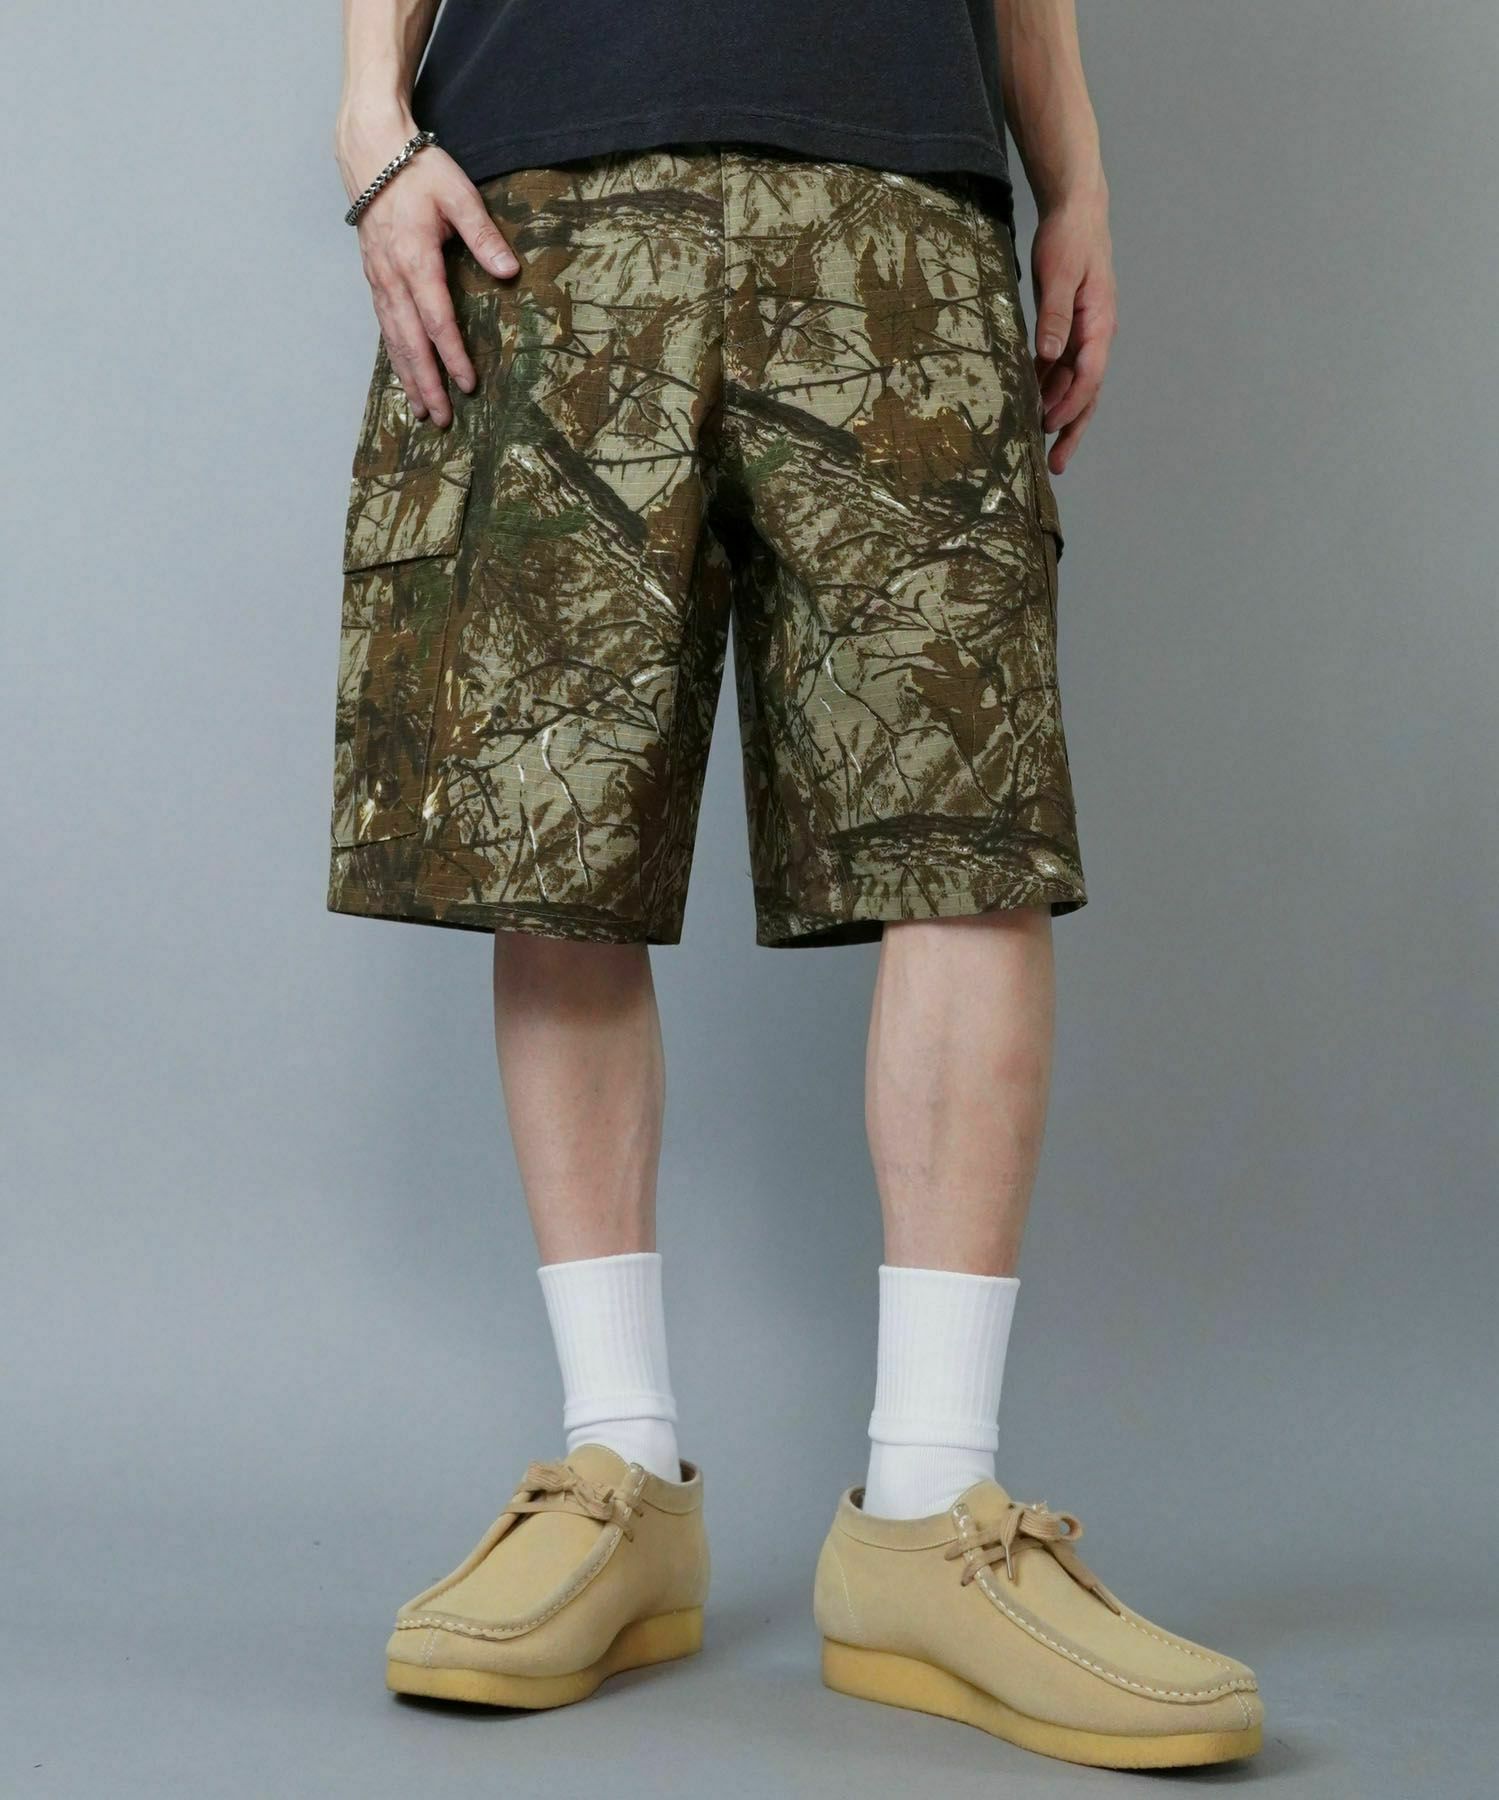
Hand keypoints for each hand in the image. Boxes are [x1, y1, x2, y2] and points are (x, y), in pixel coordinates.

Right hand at [338, 113, 518, 426]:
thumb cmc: (417, 169)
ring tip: (422, 411)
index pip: (437, 319)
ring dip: (408, 376)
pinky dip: (394, 354)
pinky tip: (404, 373)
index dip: (452, 355)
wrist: (370, 150)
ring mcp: (379, 278)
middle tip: (442, 419)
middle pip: (410, 342)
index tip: (467, 384)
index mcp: (415, 259)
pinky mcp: (374, 276)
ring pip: (393, 338)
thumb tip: (509, 272)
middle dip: (426, 382)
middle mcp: (392, 276)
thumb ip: (484, 236)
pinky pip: (384, 325)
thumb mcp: (459, 195)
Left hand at [1030, 188, 1117, 475]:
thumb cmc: (1069, 238)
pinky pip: (1060, 368)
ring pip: (1073, 385)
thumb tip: (1049, 356)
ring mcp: (1084, 334)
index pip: (1089, 376)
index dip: (1070, 405)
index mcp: (1099, 324)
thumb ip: (1053, 315)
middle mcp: (1096, 336)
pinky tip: (1031, 407)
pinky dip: (1048, 390)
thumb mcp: (1058, 273)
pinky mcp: (1069, 329)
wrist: (1076, 211)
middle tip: (1056, 465)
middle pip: (1087, 392)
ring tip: (1041, 448)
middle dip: (1072, 429)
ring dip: (1059, 415)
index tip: (1049, 426)